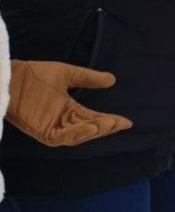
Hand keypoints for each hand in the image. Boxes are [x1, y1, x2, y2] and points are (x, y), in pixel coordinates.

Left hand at [6, 61, 132, 146]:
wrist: (9, 77)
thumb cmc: (33, 75)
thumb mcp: (67, 73)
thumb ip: (88, 78)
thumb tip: (112, 79)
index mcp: (68, 110)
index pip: (94, 118)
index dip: (110, 122)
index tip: (127, 122)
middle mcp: (62, 121)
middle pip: (89, 129)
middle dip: (105, 128)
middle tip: (119, 123)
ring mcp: (51, 127)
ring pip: (77, 136)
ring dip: (93, 132)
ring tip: (107, 124)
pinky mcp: (41, 131)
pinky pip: (61, 137)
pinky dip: (76, 134)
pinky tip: (89, 128)